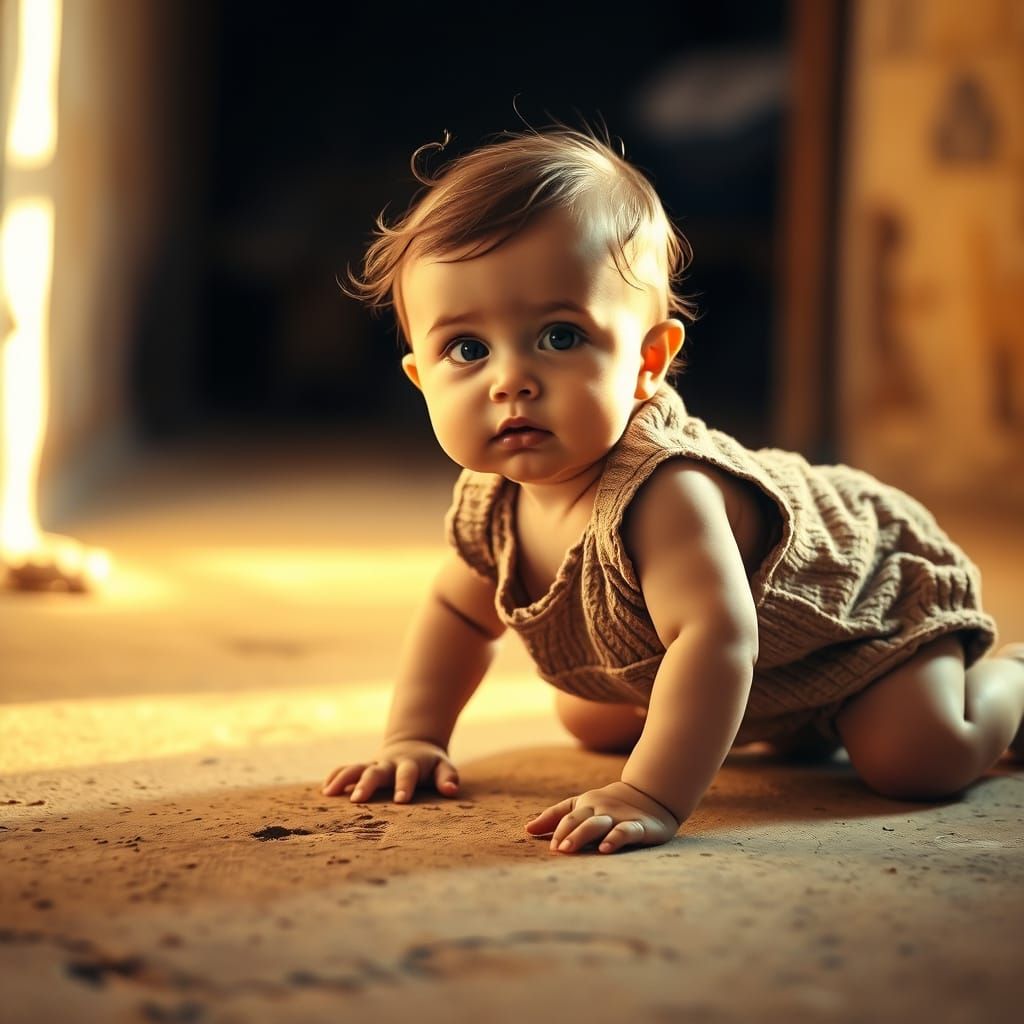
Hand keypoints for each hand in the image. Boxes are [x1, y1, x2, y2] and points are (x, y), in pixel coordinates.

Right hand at [321, 739, 459, 803]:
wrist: (412, 744)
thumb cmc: (430, 764)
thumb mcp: (443, 767)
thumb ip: (448, 778)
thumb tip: (451, 791)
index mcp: (410, 765)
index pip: (407, 774)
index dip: (404, 786)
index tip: (401, 801)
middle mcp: (389, 764)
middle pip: (376, 771)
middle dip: (366, 784)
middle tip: (357, 800)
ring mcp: (374, 764)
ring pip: (356, 768)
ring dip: (343, 779)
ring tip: (329, 793)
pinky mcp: (363, 767)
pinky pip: (346, 769)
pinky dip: (335, 776)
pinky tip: (325, 790)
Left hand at [524, 780, 680, 854]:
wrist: (651, 794)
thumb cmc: (608, 805)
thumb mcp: (581, 806)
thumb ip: (555, 817)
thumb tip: (528, 829)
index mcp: (585, 806)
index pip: (566, 817)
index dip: (558, 831)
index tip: (551, 848)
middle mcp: (600, 810)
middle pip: (579, 820)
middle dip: (567, 834)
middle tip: (557, 850)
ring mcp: (618, 817)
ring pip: (598, 824)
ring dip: (582, 835)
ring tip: (569, 848)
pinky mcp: (639, 826)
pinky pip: (626, 831)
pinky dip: (615, 838)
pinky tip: (606, 848)